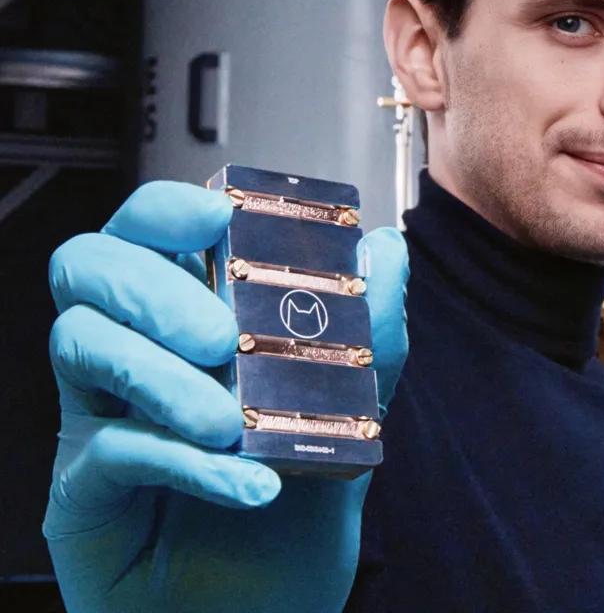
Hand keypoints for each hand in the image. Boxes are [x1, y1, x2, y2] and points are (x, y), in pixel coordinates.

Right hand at [44, 180, 408, 612]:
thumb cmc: (289, 527)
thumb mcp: (348, 421)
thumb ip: (370, 334)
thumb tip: (387, 250)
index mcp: (188, 324)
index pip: (152, 234)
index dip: (170, 210)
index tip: (215, 215)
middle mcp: (134, 359)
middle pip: (89, 269)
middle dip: (153, 286)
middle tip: (219, 335)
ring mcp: (99, 421)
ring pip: (82, 345)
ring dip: (166, 377)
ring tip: (233, 424)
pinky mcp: (82, 489)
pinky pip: (110, 449)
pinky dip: (184, 461)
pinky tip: (245, 482)